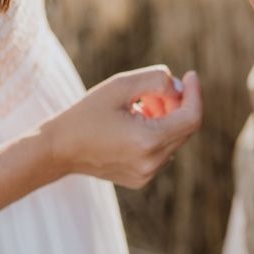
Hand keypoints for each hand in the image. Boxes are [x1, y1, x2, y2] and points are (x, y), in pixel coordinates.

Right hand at [44, 66, 202, 188]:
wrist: (58, 149)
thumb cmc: (87, 113)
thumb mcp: (120, 85)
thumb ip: (155, 79)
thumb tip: (179, 88)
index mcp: (148, 142)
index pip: (192, 118)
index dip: (195, 93)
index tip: (190, 75)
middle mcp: (151, 163)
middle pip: (184, 128)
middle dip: (176, 103)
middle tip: (151, 89)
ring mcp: (146, 175)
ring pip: (173, 138)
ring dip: (165, 116)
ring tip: (138, 104)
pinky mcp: (140, 179)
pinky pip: (161, 151)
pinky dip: (157, 132)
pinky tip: (133, 121)